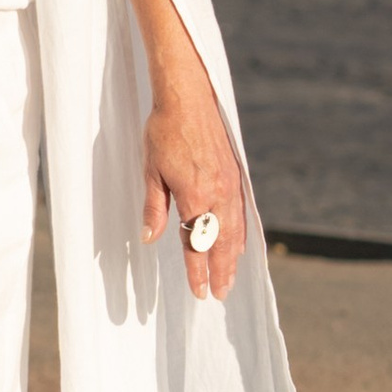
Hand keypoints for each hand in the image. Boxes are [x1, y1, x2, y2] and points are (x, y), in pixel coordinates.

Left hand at [140, 80, 245, 303]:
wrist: (188, 97)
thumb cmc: (164, 131)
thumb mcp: (151, 171)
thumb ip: (154, 208)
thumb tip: (149, 238)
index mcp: (194, 196)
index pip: (196, 244)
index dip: (197, 271)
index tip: (200, 292)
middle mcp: (217, 194)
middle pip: (222, 243)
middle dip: (221, 271)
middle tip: (221, 294)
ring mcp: (230, 184)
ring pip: (236, 229)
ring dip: (234, 256)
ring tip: (231, 276)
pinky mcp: (235, 173)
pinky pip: (241, 211)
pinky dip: (241, 232)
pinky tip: (239, 243)